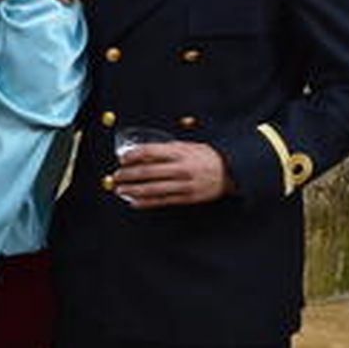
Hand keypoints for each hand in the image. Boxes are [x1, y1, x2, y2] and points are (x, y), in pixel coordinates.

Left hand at [113, 142, 233, 208]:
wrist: (232, 172)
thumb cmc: (208, 156)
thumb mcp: (189, 145)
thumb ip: (168, 147)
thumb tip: (144, 151)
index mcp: (181, 152)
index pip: (151, 152)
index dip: (134, 155)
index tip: (122, 158)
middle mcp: (181, 168)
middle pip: (149, 172)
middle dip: (129, 174)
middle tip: (116, 176)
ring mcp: (185, 185)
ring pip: (153, 189)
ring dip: (134, 190)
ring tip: (120, 190)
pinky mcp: (187, 198)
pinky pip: (163, 201)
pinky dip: (147, 202)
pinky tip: (134, 202)